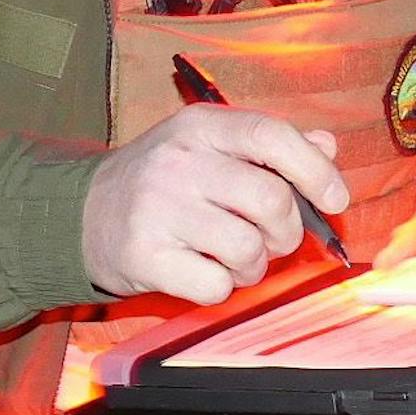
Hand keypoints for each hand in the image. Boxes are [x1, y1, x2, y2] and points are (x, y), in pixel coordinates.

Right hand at [82, 105, 348, 304]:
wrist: (81, 213)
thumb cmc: (161, 181)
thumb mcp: (207, 146)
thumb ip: (267, 145)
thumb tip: (325, 147)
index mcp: (199, 126)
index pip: (271, 136)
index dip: (314, 170)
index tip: (334, 198)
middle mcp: (178, 161)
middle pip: (271, 201)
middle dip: (286, 231)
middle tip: (272, 238)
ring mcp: (158, 209)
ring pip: (248, 250)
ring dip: (254, 265)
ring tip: (232, 258)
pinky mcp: (145, 255)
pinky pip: (215, 286)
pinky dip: (220, 288)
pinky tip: (201, 271)